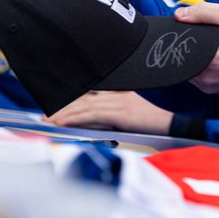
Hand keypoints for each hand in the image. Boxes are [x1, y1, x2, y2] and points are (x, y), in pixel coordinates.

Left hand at [44, 90, 171, 133]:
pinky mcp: (119, 113)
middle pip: (84, 99)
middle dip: (64, 107)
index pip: (92, 95)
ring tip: (49, 120)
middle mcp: (117, 95)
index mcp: (121, 93)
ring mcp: (118, 102)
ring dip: (65, 114)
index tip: (58, 107)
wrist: (172, 124)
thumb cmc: (156, 123)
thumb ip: (115, 116)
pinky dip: (76, 118)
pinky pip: (92, 115)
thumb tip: (96, 124)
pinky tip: (64, 123)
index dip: (74, 101)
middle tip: (46, 115)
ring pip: (85, 106)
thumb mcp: (133, 116)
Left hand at [172, 3, 218, 95]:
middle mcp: (205, 78)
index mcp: (209, 60)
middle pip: (183, 56)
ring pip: (191, 65)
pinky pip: (201, 73)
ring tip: (217, 42)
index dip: (182, 31)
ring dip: (198, 53)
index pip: (180, 44)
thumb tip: (179, 14)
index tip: (190, 23)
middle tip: (208, 31)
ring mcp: (210, 87)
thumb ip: (205, 12)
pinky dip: (205, 62)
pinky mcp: (216, 90)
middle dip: (191, 42)